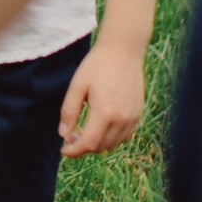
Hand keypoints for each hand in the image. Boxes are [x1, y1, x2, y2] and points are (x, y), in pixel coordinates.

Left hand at [59, 35, 148, 156]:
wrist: (123, 50)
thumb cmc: (97, 65)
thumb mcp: (77, 86)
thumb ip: (69, 112)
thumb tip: (64, 135)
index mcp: (105, 112)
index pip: (89, 143)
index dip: (74, 151)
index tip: (63, 150)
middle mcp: (122, 118)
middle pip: (101, 146)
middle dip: (84, 147)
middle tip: (70, 138)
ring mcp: (132, 117)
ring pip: (114, 143)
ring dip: (98, 144)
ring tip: (84, 132)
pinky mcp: (138, 112)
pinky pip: (125, 135)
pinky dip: (112, 138)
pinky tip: (101, 127)